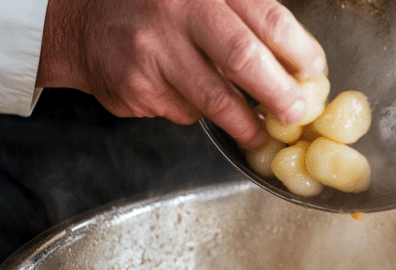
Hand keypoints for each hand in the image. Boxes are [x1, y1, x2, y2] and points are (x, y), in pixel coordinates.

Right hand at [36, 0, 326, 149]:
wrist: (80, 22)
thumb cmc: (153, 7)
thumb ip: (243, 17)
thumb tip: (298, 63)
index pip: (267, 18)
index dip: (299, 52)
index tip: (314, 74)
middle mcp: (177, 12)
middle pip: (244, 58)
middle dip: (280, 94)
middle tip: (297, 114)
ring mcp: (153, 52)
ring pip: (216, 100)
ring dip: (246, 123)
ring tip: (259, 131)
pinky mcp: (137, 88)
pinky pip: (184, 112)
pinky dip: (198, 114)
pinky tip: (192, 101)